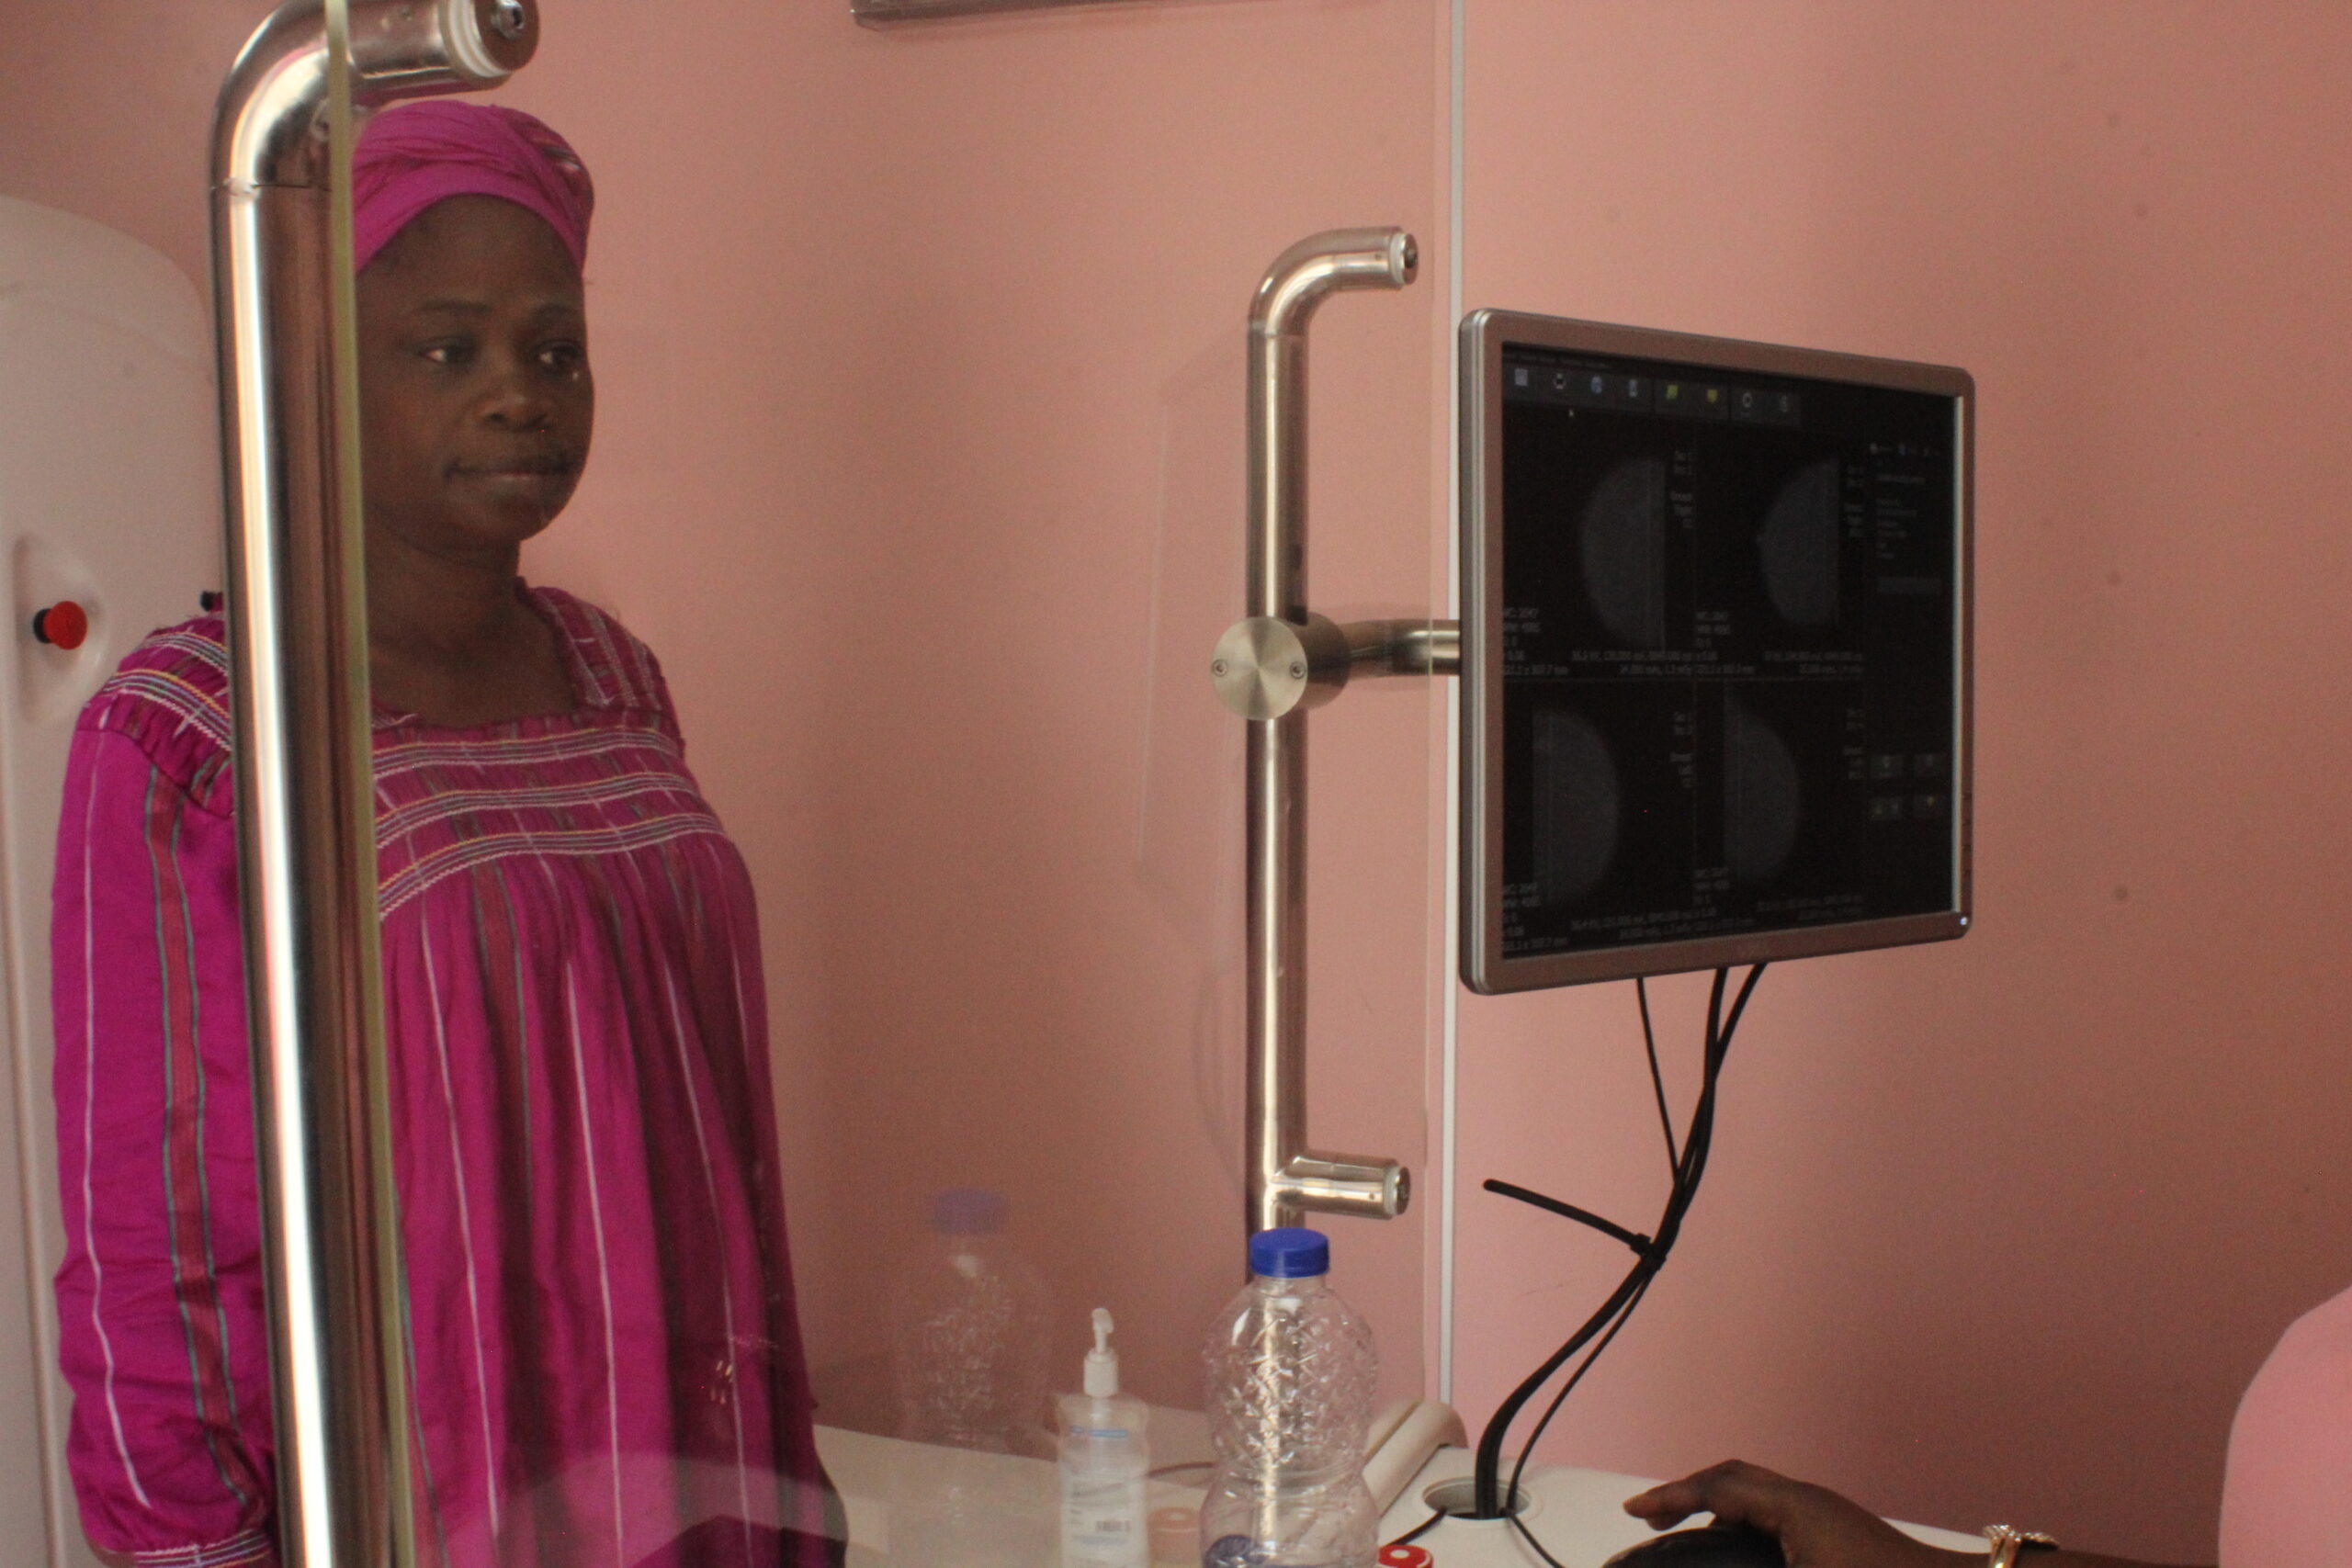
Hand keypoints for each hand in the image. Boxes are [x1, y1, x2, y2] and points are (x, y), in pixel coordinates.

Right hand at [1624, 1460, 1972, 1567]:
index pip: (1716, 1487)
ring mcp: (1824, 1510)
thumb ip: (1745, 1567)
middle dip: (1686, 1491)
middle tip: (1651, 1516)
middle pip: (1732, 1475)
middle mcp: (1806, 1498)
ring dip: (1715, 1500)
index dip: (1669, 1498)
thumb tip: (1714, 1563)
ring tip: (1686, 1527)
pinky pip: (1773, 1505)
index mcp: (1792, 1507)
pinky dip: (1741, 1515)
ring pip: (1754, 1488)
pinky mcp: (1835, 1528)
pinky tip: (1739, 1544)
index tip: (1633, 1511)